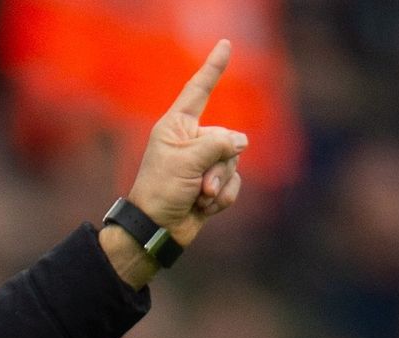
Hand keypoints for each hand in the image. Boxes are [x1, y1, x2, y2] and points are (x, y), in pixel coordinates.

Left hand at [126, 39, 247, 244]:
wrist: (156, 231)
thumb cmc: (161, 192)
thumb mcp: (187, 161)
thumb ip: (218, 144)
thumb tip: (241, 143)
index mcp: (176, 127)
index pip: (198, 91)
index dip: (213, 68)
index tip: (225, 45)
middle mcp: (190, 141)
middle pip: (227, 137)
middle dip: (218, 164)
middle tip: (197, 183)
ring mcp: (201, 163)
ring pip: (233, 163)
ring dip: (219, 184)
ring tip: (198, 196)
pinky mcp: (210, 184)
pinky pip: (234, 184)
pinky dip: (223, 198)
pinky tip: (204, 208)